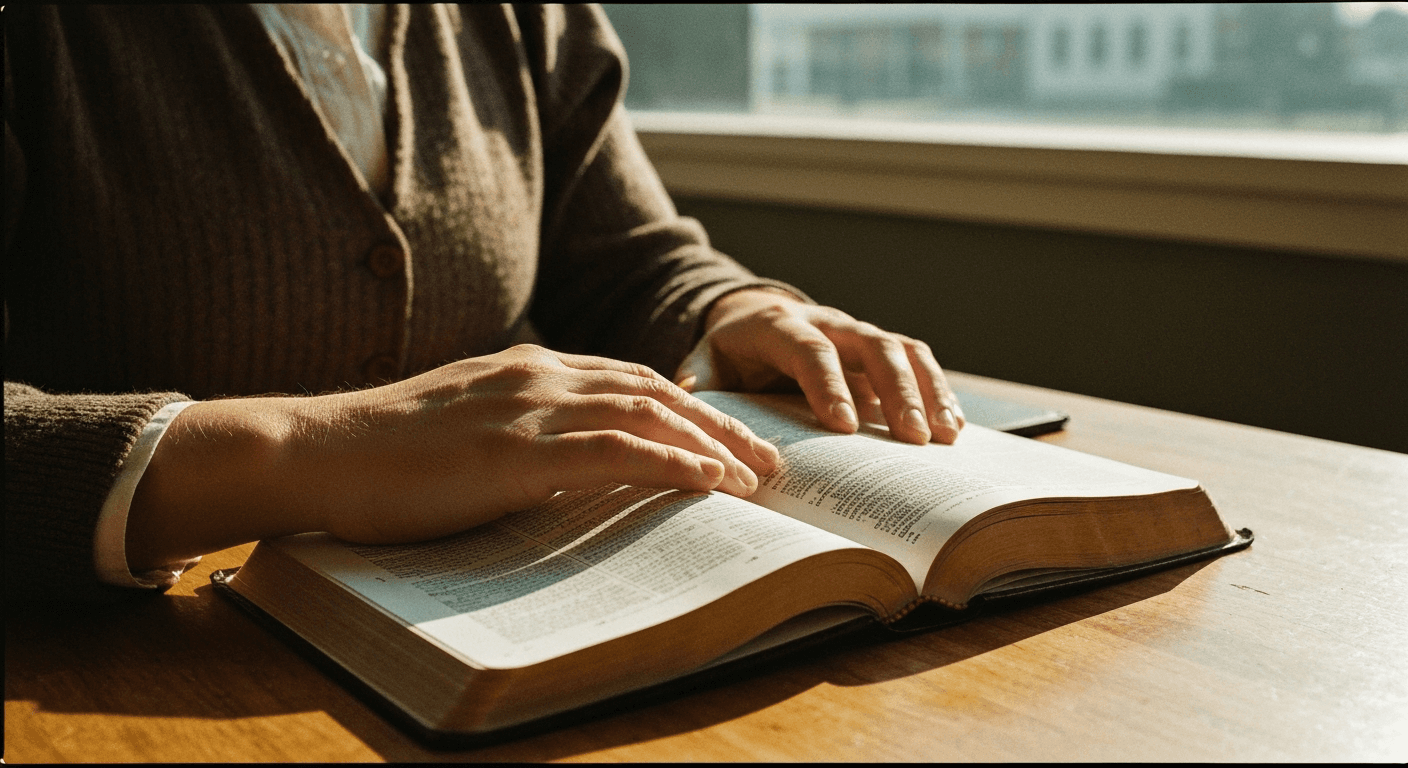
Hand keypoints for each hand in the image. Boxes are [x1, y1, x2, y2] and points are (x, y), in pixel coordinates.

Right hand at [126, 345, 778, 567]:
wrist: (314, 451)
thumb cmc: (383, 453)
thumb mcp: (467, 426)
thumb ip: (522, 430)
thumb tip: (571, 462)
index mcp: (528, 370)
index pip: (631, 379)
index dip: (690, 407)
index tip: (730, 437)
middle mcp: (539, 377)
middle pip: (656, 391)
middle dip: (721, 424)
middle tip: (770, 460)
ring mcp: (527, 409)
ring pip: (647, 414)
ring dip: (712, 444)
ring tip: (757, 476)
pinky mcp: (513, 452)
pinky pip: (613, 451)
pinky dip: (668, 462)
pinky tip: (707, 480)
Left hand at [674, 290, 964, 444]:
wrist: (754, 318)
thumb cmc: (730, 352)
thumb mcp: (705, 362)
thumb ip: (698, 380)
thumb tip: (689, 400)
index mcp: (781, 326)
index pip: (810, 351)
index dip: (829, 385)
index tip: (845, 426)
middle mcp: (828, 322)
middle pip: (872, 346)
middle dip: (896, 391)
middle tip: (912, 439)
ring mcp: (858, 333)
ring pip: (903, 350)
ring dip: (927, 392)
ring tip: (944, 437)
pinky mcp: (879, 349)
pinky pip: (917, 361)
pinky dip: (938, 391)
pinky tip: (952, 427)